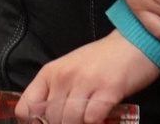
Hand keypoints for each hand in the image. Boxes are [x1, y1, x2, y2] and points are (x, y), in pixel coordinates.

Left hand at [15, 32, 159, 123]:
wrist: (132, 43)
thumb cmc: (100, 60)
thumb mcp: (70, 70)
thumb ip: (56, 91)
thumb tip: (44, 119)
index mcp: (50, 73)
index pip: (27, 106)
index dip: (32, 123)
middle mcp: (64, 77)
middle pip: (51, 118)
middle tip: (75, 122)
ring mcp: (85, 82)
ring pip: (70, 120)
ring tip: (87, 120)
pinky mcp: (108, 90)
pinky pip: (92, 118)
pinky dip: (95, 123)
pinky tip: (100, 118)